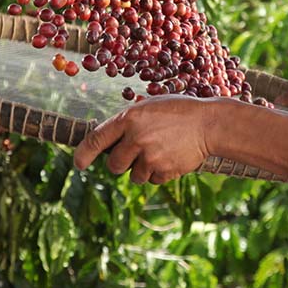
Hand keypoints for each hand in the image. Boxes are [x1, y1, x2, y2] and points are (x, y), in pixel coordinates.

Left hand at [73, 96, 212, 183]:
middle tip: (135, 153)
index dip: (83, 154)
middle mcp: (136, 138)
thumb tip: (107, 144)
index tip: (78, 164)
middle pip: (113, 165)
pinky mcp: (164, 171)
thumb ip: (128, 123)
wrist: (209, 124)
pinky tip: (171, 156)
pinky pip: (152, 180)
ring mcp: (150, 157)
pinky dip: (159, 173)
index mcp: (129, 119)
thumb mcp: (150, 107)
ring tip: (160, 151)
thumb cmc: (178, 112)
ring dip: (142, 168)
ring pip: (134, 176)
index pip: (96, 140)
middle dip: (121, 163)